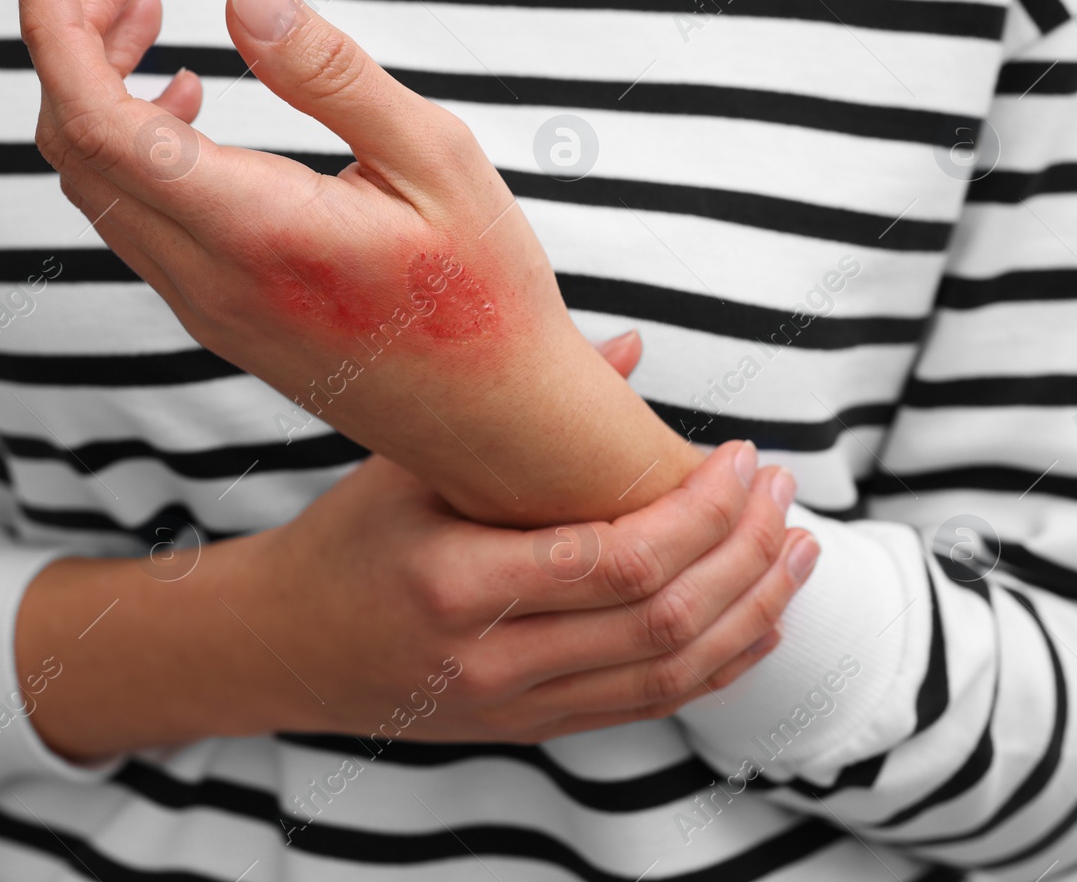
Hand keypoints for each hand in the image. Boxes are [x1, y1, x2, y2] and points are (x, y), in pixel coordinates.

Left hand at [17, 0, 702, 524]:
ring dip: (97, 92)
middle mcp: (208, 279)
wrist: (492, 427)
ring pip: (97, 186)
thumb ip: (332, 75)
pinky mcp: (217, 317)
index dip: (53, 31)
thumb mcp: (436, 159)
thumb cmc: (484, 297)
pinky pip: (133, 221)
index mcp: (256, 230)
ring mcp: (204, 307)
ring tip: (148, 18)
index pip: (100, 122)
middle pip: (77, 148)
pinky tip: (186, 100)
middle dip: (73, 43)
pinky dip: (128, 146)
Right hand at [17, 438, 814, 758]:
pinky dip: (719, 664)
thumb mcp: (410, 467)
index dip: (704, 512)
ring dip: (753, 612)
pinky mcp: (530, 728)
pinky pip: (651, 706)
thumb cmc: (339, 543)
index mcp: (455, 581)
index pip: (621, 558)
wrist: (280, 647)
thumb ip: (520, 417)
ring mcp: (514, 706)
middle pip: (665, 619)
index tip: (741, 460)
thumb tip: (629, 348)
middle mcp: (490, 659)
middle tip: (785, 493)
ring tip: (797, 551)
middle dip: (747, 554)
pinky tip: (757, 618)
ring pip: (673, 674)